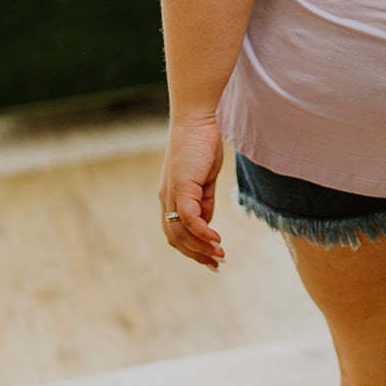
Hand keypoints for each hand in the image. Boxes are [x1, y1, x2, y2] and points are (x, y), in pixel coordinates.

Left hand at [159, 113, 225, 268]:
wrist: (196, 121)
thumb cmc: (201, 145)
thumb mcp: (205, 180)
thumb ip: (204, 202)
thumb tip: (207, 223)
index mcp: (171, 198)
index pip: (175, 233)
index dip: (191, 249)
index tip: (210, 259)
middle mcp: (167, 199)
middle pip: (175, 238)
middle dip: (195, 255)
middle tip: (216, 264)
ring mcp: (172, 194)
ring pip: (180, 232)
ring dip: (200, 247)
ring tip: (219, 255)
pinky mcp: (181, 187)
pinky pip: (188, 218)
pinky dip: (201, 232)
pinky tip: (215, 238)